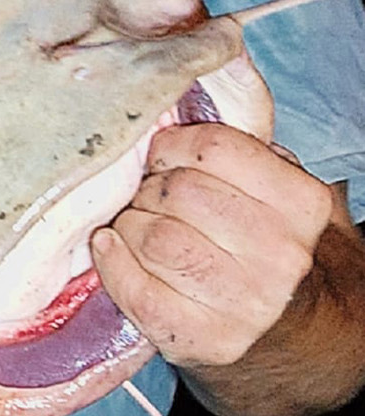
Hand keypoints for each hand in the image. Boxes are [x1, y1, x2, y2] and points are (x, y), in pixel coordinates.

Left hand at [92, 123, 333, 366]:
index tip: (161, 158)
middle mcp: (284, 256)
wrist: (288, 332)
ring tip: (138, 225)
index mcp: (302, 204)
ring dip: (130, 225)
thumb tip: (199, 72)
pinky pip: (138, 291)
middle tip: (147, 197)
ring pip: (155, 238)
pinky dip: (113, 264)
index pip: (214, 147)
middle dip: (148, 189)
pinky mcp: (207, 342)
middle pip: (178, 192)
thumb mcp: (272, 184)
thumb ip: (240, 137)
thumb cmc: (260, 241)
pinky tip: (114, 249)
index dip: (170, 146)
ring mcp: (247, 305)